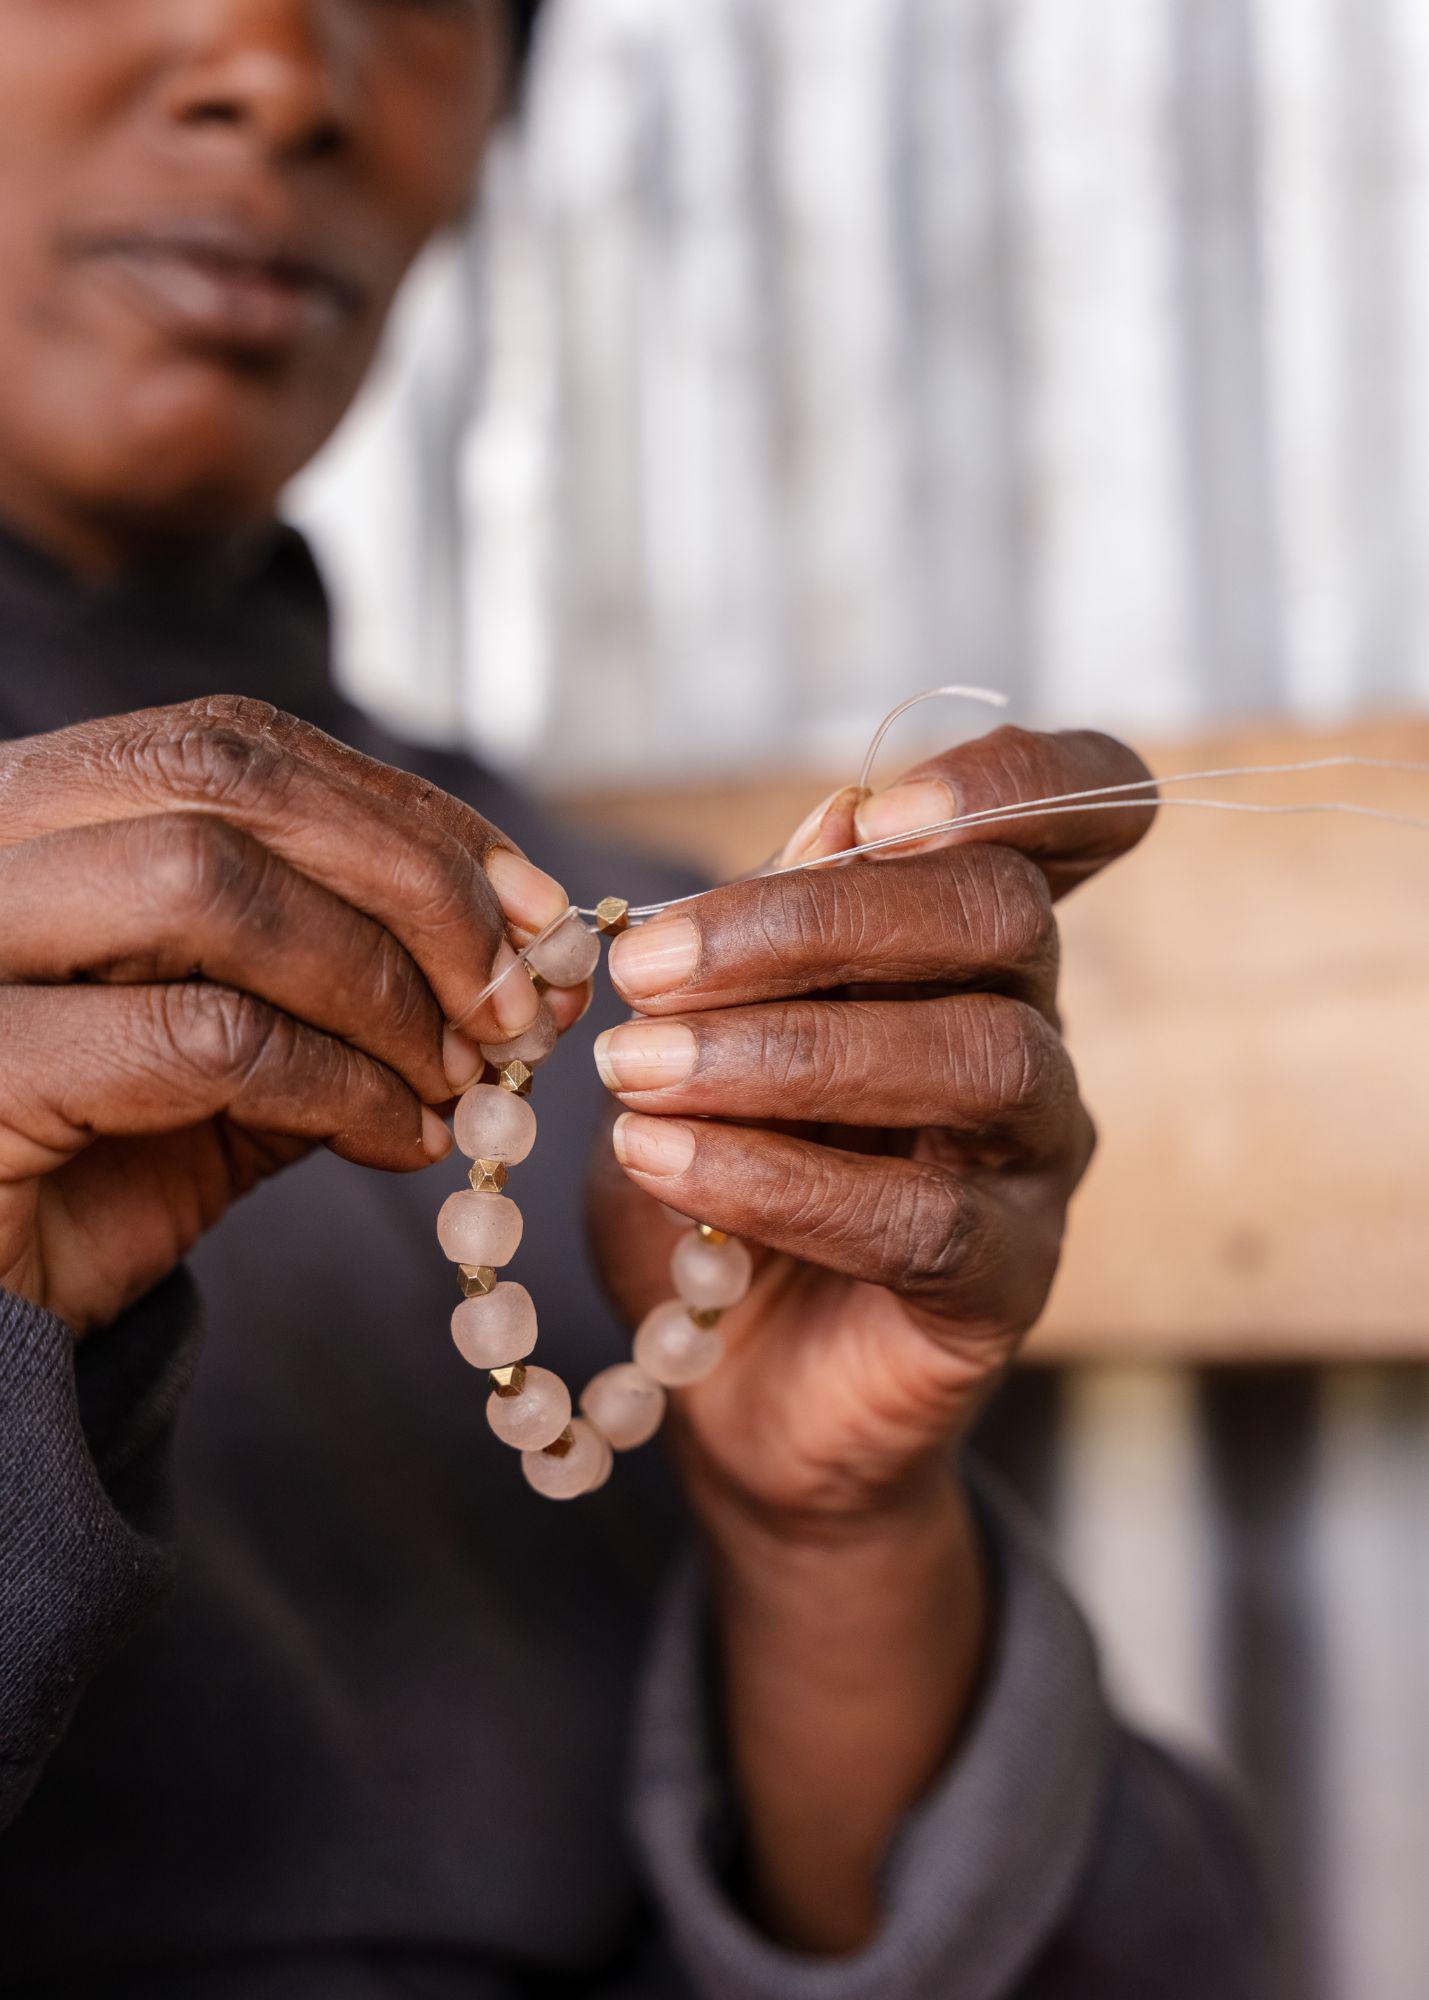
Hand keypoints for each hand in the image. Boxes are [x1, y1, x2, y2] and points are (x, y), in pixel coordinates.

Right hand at [0, 696, 574, 1333]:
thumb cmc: (100, 1177)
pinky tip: (399, 1139)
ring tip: (459, 1076)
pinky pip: (201, 1036)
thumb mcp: (246, 1060)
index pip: (236, 747)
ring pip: (206, 883)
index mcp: (38, 812)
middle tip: (518, 999)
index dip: (406, 816)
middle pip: (227, 781)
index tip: (536, 910)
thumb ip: (357, 986)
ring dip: (378, 982)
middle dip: (413, 885)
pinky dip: (337, 1083)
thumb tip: (538, 957)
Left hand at [591, 726, 1154, 1525]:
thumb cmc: (711, 1177)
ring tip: (638, 1073)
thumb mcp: (705, 1034)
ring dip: (787, 1052)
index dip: (1009, 783)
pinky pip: (927, 1220)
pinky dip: (780, 1179)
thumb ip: (766, 935)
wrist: (725, 1382)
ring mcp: (1034, 1159)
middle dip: (816, 921)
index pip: (1067, 819)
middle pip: (999, 914)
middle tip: (648, 969)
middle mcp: (1029, 1029)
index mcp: (961, 945)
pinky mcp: (1007, 1280)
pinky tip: (665, 1163)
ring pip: (981, 1056)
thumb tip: (836, 815)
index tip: (878, 814)